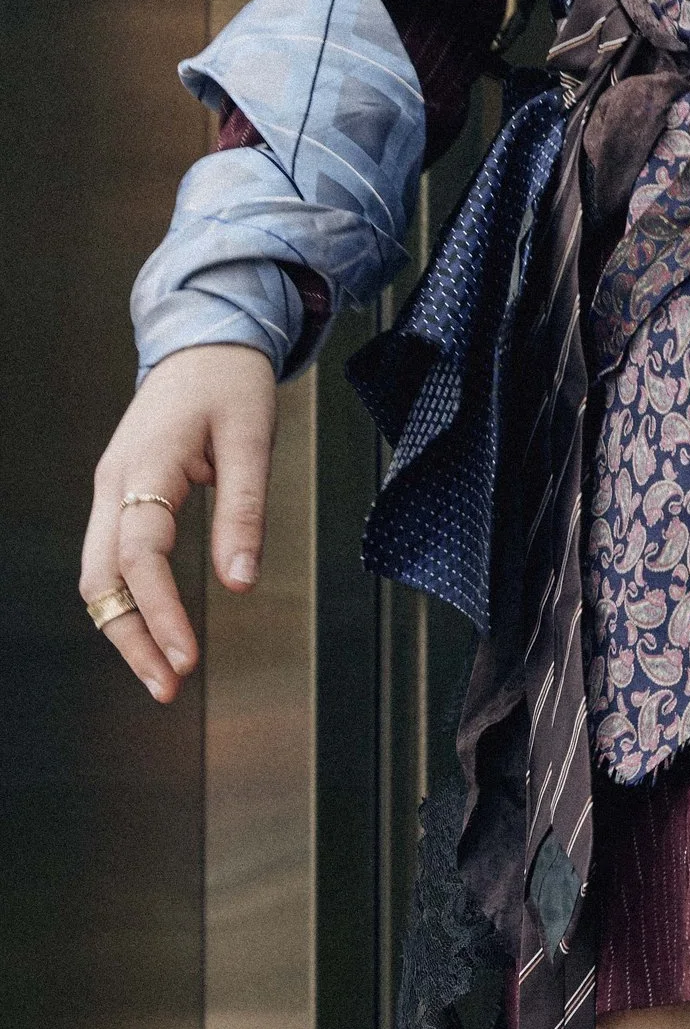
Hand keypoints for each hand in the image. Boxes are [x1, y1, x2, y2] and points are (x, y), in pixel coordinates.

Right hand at [82, 343, 278, 703]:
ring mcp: (111, 490)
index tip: (188, 659)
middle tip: (169, 688)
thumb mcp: (252, 440)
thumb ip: (245, 512)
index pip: (139, 556)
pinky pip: (113, 560)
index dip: (160, 611)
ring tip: (165, 674)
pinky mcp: (122, 497)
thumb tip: (241, 584)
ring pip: (98, 575)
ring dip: (126, 628)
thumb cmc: (231, 381)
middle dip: (130, 638)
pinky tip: (155, 632)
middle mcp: (114, 483)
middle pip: (101, 578)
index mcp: (144, 466)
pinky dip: (129, 601)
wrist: (204, 339)